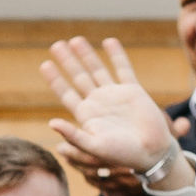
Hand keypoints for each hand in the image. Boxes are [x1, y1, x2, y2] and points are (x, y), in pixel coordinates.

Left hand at [40, 36, 185, 186]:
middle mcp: (99, 103)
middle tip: (55, 45)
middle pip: (79, 77)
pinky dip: (116, 55)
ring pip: (98, 69)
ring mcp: (115, 95)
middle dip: (67, 61)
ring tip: (75, 40)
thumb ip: (73, 136)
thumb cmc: (121, 155)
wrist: (151, 153)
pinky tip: (109, 41)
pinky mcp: (133, 91)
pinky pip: (123, 69)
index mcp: (87, 116)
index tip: (45, 64)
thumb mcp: (94, 147)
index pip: (66, 93)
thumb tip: (51, 123)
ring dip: (87, 55)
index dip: (56, 79)